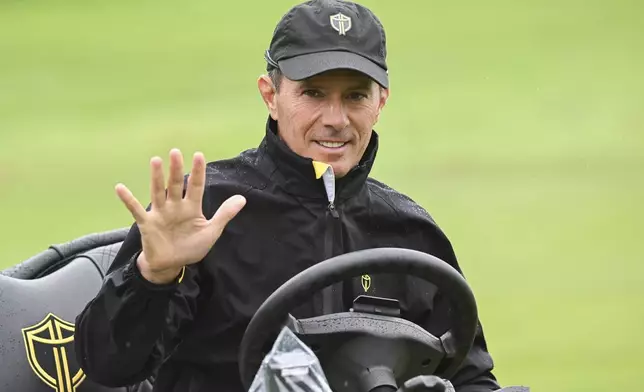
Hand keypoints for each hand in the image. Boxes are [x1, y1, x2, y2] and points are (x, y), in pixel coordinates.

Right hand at [115, 148, 245, 283]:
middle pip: (176, 184)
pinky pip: (136, 210)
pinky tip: (120, 188)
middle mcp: (175, 206)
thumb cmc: (191, 247)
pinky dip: (128, 200)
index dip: (198, 172)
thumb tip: (242, 198)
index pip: (196, 186)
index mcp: (191, 207)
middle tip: (176, 152)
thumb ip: (225, 214)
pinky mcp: (147, 223)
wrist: (172, 265)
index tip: (199, 155)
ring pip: (158, 191)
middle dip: (176, 169)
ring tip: (155, 160)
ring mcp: (160, 213)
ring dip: (156, 177)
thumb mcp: (211, 231)